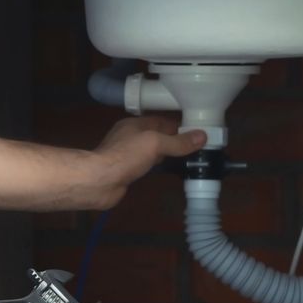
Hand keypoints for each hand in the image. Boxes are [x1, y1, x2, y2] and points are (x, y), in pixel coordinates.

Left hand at [83, 115, 206, 208]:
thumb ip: (178, 141)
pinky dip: (160, 167)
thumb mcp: (155, 143)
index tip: (200, 132)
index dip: (181, 126)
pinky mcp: (127, 171)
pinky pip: (148, 165)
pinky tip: (170, 171)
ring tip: (189, 159)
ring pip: (153, 151)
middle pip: (159, 136)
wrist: (99, 181)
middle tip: (199, 148)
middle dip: (176, 141)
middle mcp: (131, 137)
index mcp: (135, 124)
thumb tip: (202, 136)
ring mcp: (128, 155)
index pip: (163, 121)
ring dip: (168, 154)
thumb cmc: (126, 156)